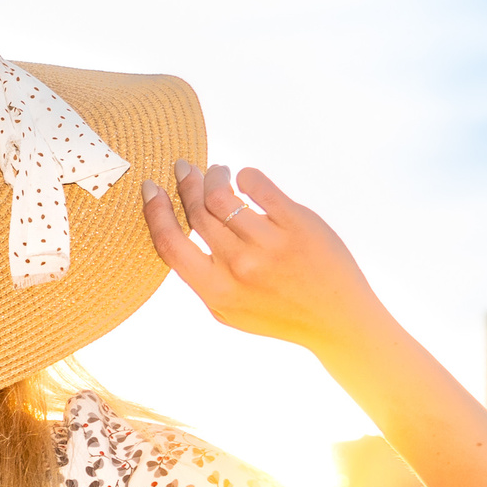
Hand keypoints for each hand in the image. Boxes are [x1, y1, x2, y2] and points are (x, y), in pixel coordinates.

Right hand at [140, 161, 392, 355]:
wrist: (335, 318)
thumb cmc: (278, 313)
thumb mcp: (228, 310)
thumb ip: (201, 277)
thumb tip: (176, 228)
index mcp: (216, 291)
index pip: (170, 243)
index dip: (155, 210)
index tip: (151, 188)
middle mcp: (239, 267)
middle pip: (197, 212)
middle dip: (187, 183)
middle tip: (185, 168)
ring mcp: (269, 245)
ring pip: (222, 195)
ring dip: (214, 175)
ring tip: (218, 172)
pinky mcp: (297, 224)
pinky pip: (259, 185)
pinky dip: (246, 176)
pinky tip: (245, 179)